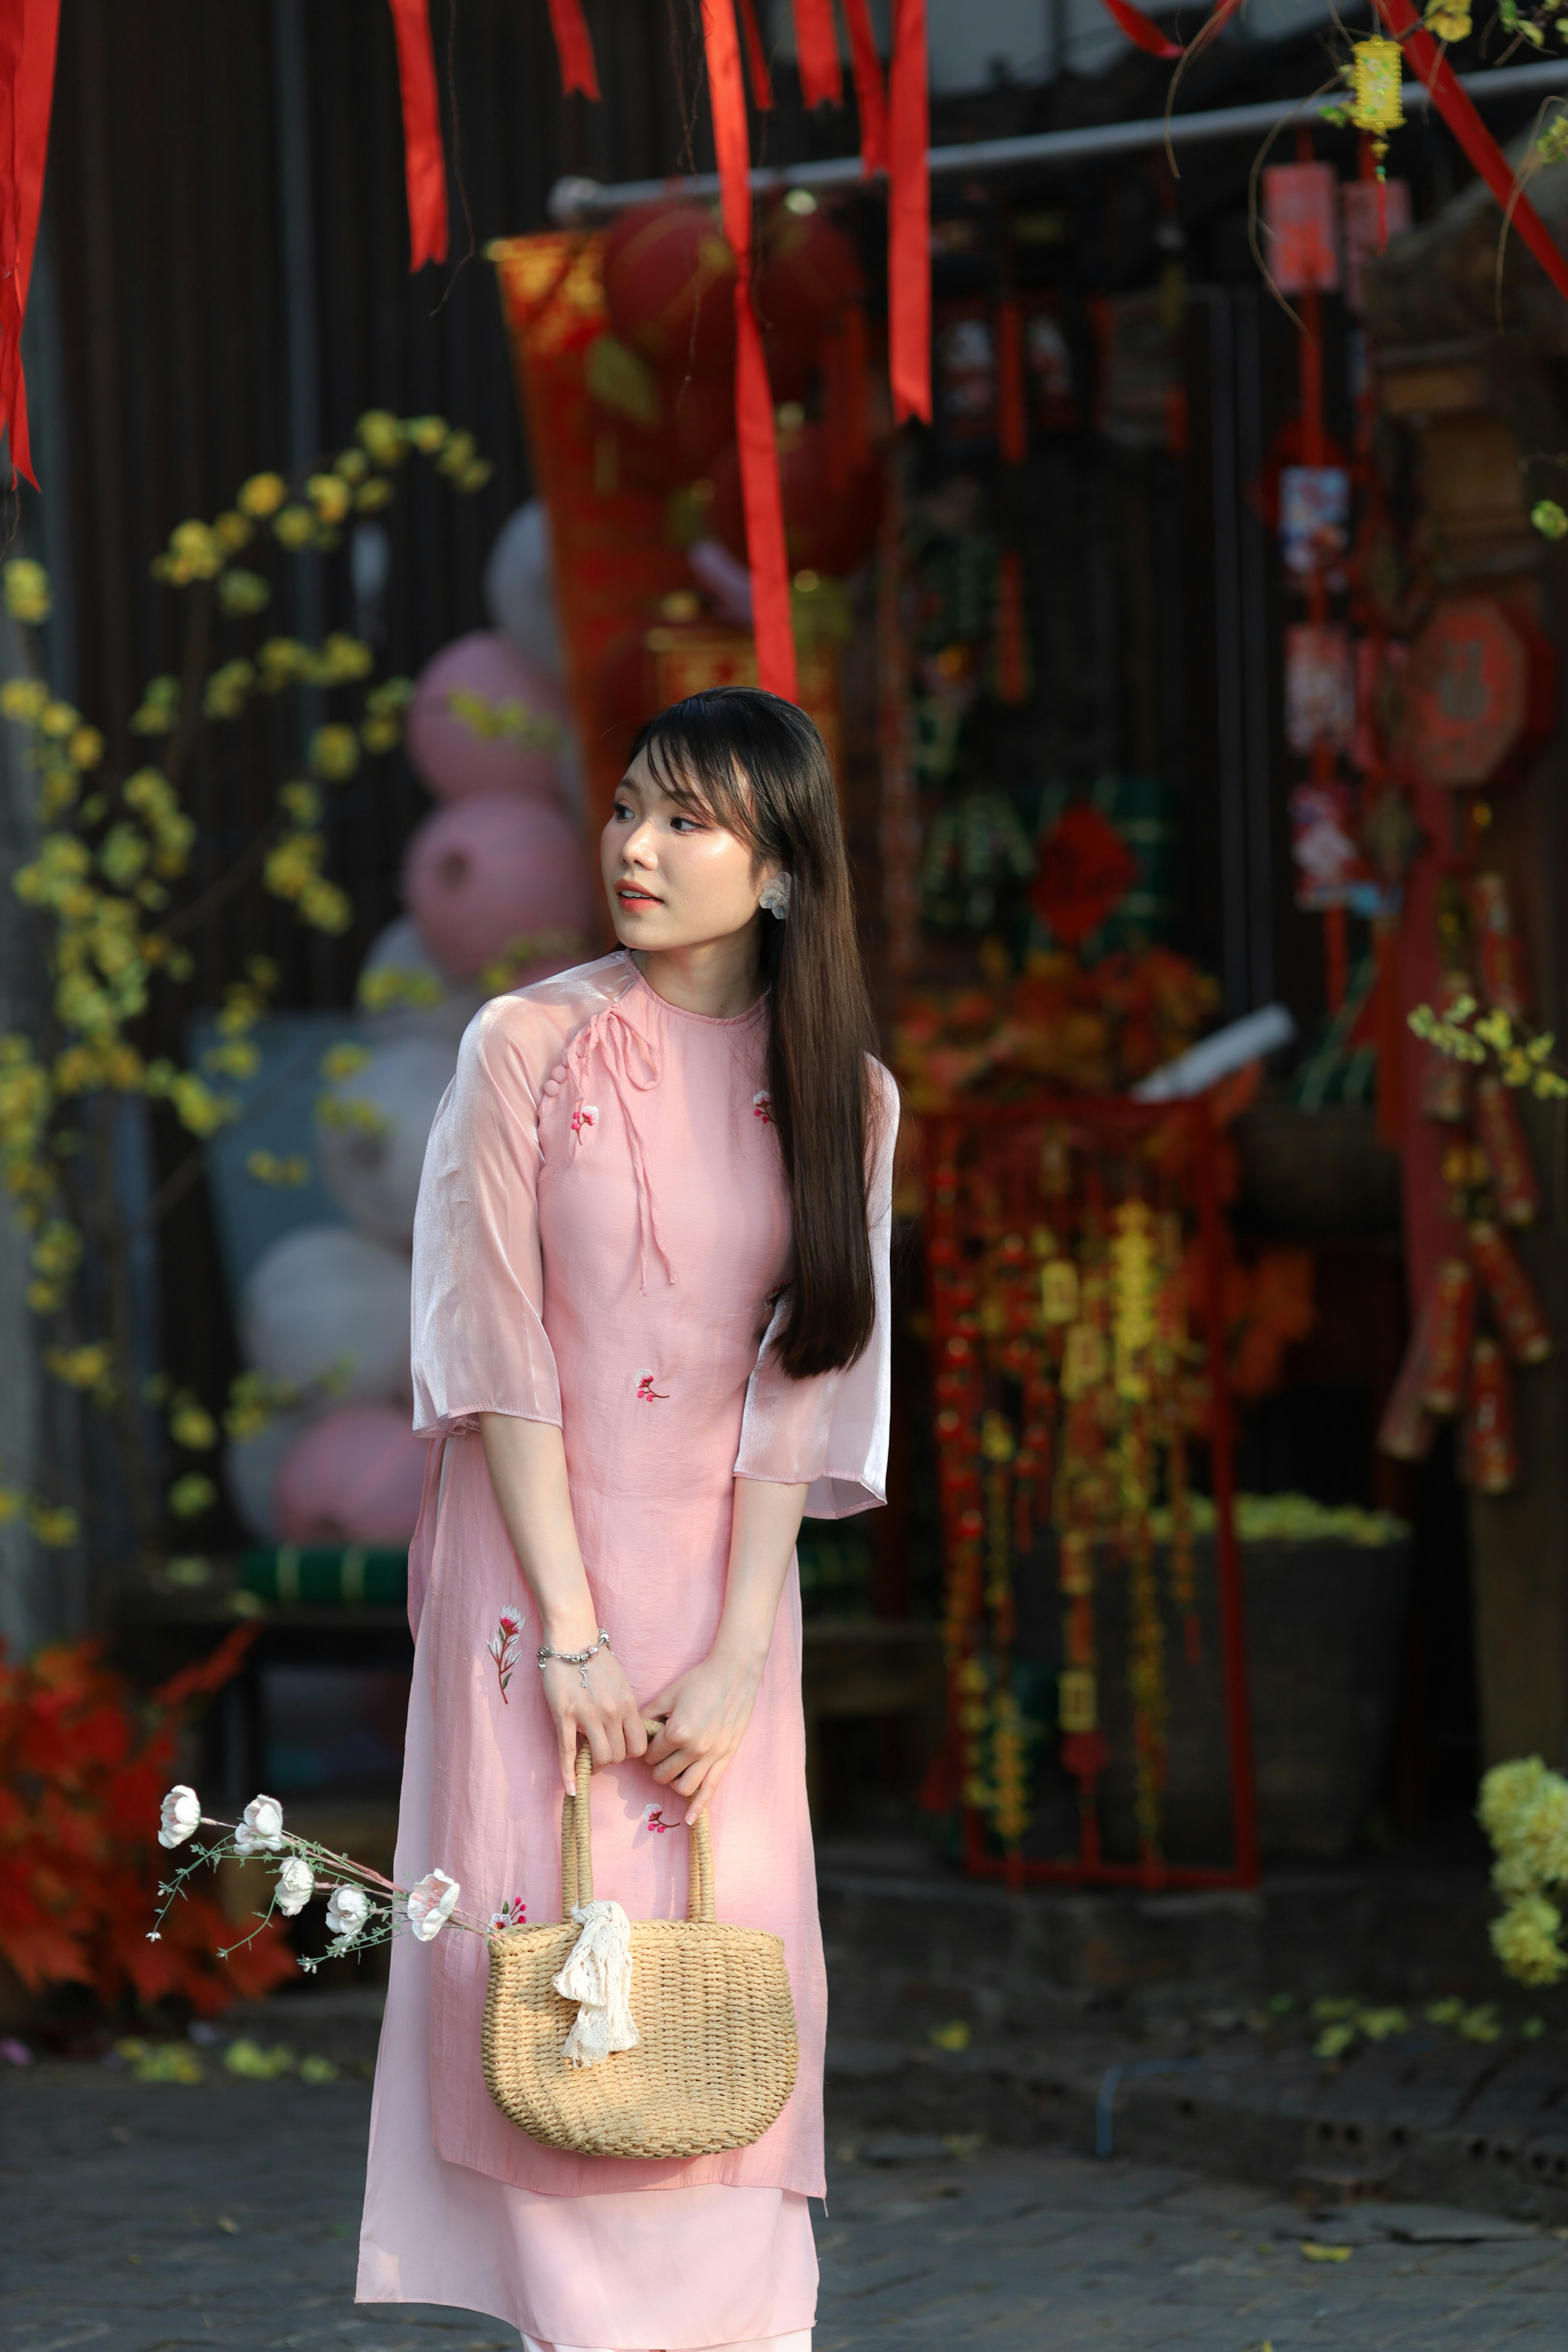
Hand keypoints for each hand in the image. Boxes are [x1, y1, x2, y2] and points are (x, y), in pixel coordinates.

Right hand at [539, 1639, 647, 1793]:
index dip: (630, 1754)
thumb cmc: (597, 1659)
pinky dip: (569, 1774)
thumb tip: (625, 1732)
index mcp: (627, 1704)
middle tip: (601, 1750)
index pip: (639, 1747)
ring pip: (599, 1757)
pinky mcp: (564, 1716)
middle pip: (618, 1756)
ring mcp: (587, 1715)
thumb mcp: (621, 1683)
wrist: (572, 1638)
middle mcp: (611, 1712)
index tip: (621, 1749)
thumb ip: (624, 1709)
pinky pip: (568, 1752)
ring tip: (587, 1757)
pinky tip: (570, 1788)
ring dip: (594, 1763)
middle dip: (611, 1758)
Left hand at [642, 1645, 763, 1820]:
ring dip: (673, 1783)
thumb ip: (648, 1715)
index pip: (650, 1755)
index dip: (646, 1751)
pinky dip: (698, 1807)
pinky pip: (711, 1789)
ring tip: (672, 1770)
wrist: (734, 1674)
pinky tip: (690, 1819)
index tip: (649, 1744)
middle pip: (663, 1774)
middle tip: (658, 1756)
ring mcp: (712, 1756)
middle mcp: (694, 1749)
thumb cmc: (699, 1680)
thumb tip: (635, 1733)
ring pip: (684, 1787)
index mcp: (677, 1732)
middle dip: (656, 1767)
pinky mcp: (726, 1758)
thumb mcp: (668, 1694)